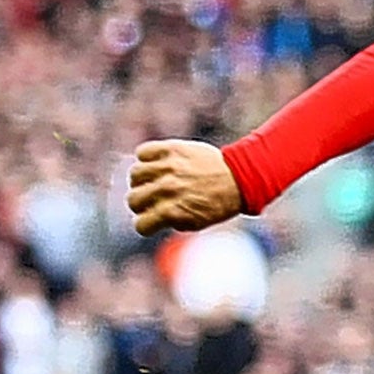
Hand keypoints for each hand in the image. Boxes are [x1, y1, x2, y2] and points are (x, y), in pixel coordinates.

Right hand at [127, 139, 244, 235]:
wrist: (240, 177)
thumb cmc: (219, 203)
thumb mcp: (196, 222)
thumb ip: (171, 222)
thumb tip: (151, 217)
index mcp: (173, 211)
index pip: (141, 224)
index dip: (147, 225)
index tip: (154, 221)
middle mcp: (167, 189)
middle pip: (133, 200)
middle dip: (142, 204)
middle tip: (154, 201)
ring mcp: (168, 167)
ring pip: (134, 175)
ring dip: (142, 181)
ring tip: (155, 181)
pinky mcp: (171, 148)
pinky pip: (143, 152)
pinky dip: (147, 158)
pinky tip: (158, 165)